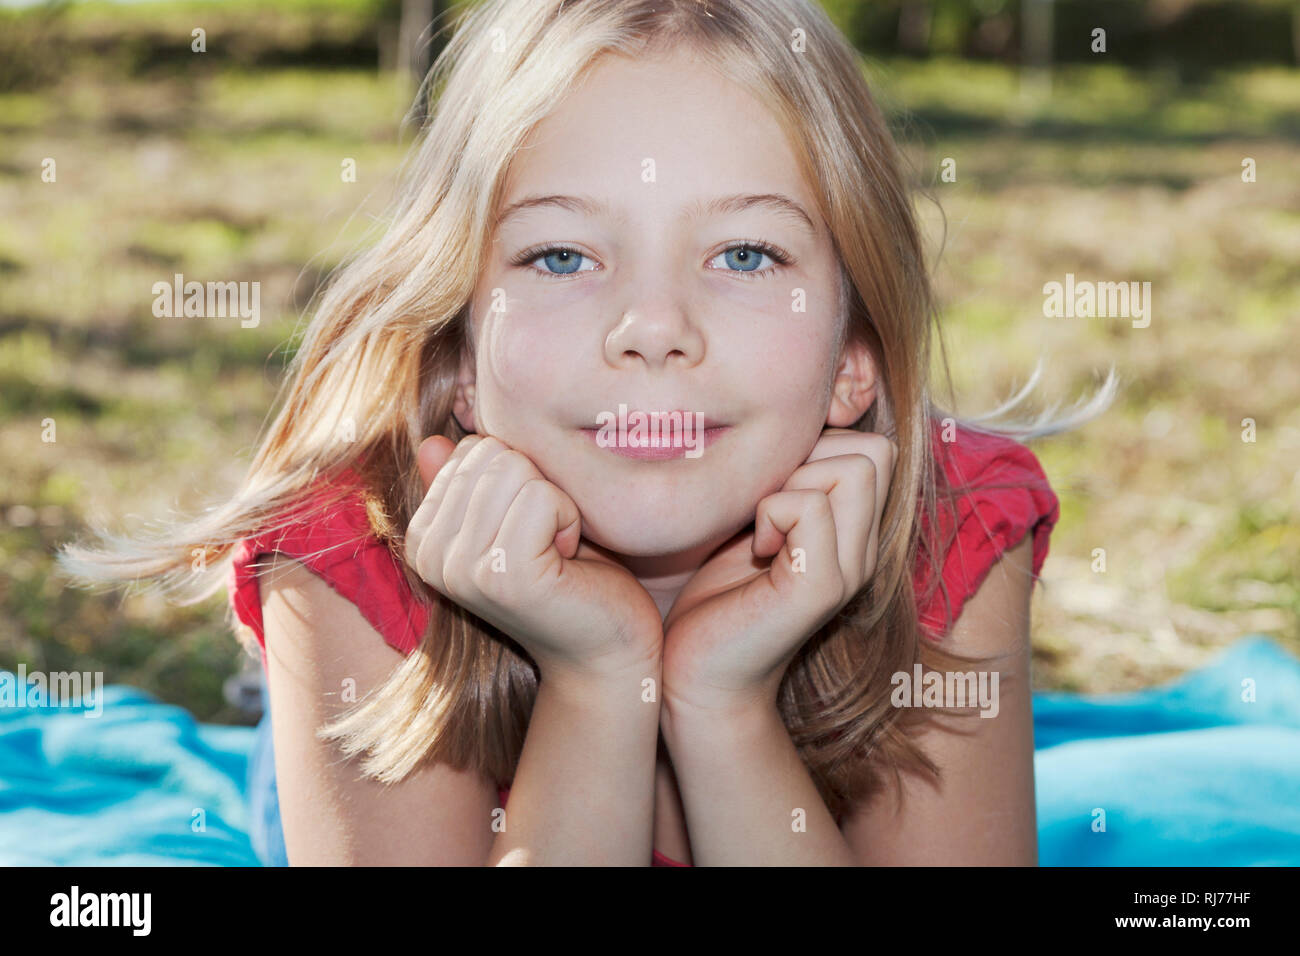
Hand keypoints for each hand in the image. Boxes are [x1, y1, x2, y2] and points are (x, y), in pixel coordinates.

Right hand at [406, 435, 662, 683]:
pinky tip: (568, 560)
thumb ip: (473, 483)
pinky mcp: (504, 576)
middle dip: (538, 486)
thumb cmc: (570, 578)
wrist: (604, 652)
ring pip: (516, 469)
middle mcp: (431, 555)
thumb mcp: (515, 519)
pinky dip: (569, 518)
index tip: (530, 530)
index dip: (519, 478)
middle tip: (548, 542)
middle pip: (492, 454)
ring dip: (556, 503)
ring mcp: (462, 568)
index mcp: (424, 538)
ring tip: (557, 551)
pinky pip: (542, 496)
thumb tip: (434, 442)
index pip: (470, 449)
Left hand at [661, 428, 896, 715]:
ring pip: (853, 468)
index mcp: (855, 533)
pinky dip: (771, 514)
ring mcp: (849, 571)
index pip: (876, 446)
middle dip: (811, 458)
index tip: (775, 491)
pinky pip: (808, 506)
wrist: (699, 674)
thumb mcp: (758, 521)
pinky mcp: (820, 587)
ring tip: (763, 531)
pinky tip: (756, 552)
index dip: (820, 447)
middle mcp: (864, 551)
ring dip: (791, 484)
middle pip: (875, 450)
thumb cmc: (716, 596)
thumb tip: (793, 426)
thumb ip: (788, 481)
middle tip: (769, 507)